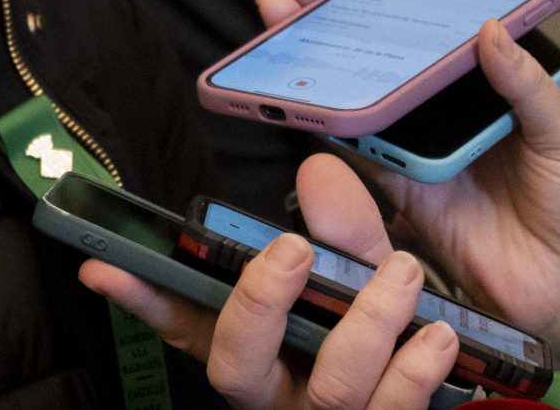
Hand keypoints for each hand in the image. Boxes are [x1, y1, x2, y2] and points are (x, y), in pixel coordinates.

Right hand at [82, 233, 458, 409]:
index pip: (181, 324)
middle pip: (238, 368)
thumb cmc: (389, 330)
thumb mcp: (362, 277)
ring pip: (329, 390)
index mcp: (254, 349)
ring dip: (365, 326)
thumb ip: (342, 229)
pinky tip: (436, 334)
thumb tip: (318, 171)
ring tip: (400, 272)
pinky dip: (415, 372)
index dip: (139, 298)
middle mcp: (276, 394)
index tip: (102, 266)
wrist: (457, 390)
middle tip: (292, 248)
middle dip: (259, 306)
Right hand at [259, 0, 559, 367]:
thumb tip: (493, 28)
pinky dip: (318, 120)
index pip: (430, 28)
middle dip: (332, 11)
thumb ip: (530, 85)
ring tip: (279, 14)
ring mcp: (414, 148)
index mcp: (482, 88)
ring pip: (353, 90)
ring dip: (312, 54)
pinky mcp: (396, 190)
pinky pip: (353, 151)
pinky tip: (290, 90)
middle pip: (377, 51)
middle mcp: (440, 111)